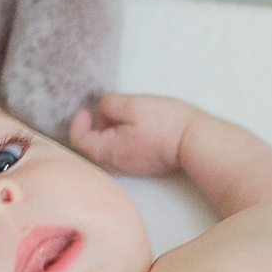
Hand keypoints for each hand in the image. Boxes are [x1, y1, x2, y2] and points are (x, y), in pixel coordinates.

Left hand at [68, 94, 197, 176]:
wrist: (193, 141)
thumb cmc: (163, 123)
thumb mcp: (130, 104)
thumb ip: (108, 104)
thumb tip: (103, 108)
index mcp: (107, 152)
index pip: (79, 141)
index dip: (78, 123)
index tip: (86, 110)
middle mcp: (115, 165)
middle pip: (92, 147)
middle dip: (95, 126)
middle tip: (110, 110)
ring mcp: (130, 168)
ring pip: (107, 150)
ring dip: (109, 132)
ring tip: (126, 116)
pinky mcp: (143, 165)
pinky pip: (122, 153)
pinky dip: (121, 138)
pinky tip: (137, 126)